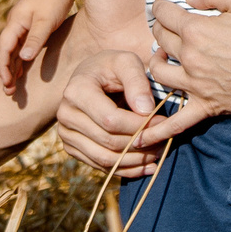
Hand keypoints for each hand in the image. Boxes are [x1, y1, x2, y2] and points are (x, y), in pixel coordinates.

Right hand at [0, 0, 77, 95]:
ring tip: (12, 87)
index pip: (4, 48)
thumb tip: (23, 59)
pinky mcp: (30, 25)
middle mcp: (14, 23)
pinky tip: (21, 71)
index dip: (3, 67)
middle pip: (5, 51)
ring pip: (12, 50)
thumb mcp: (47, 20)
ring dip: (11, 68)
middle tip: (8, 92)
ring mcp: (21, 24)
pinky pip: (20, 46)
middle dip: (5, 72)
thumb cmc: (55, 0)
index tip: (6, 83)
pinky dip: (19, 60)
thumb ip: (35, 39)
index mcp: (15, 21)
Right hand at [54, 49, 166, 177]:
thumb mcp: (126, 62)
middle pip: (108, 141)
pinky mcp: (72, 147)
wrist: (91, 77)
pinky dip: (126, 169)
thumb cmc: (112, 67)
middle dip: (140, 144)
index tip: (163, 122)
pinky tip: (147, 167)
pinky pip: (100, 166)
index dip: (139, 125)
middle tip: (164, 141)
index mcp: (76, 91)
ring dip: (135, 161)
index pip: (111, 120)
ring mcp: (66, 134)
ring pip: (105, 158)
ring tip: (158, 155)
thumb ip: (137, 81)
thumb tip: (145, 110)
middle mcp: (66, 115)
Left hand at [142, 0, 230, 144]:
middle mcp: (190, 58)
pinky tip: (139, 139)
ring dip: (155, 61)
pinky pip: (176, 122)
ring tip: (163, 56)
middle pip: (159, 40)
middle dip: (159, 29)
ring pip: (158, 72)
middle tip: (167, 26)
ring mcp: (196, 85)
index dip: (162, 6)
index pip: (164, 14)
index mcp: (197, 30)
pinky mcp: (205, 106)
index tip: (164, 5)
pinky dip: (157, 130)